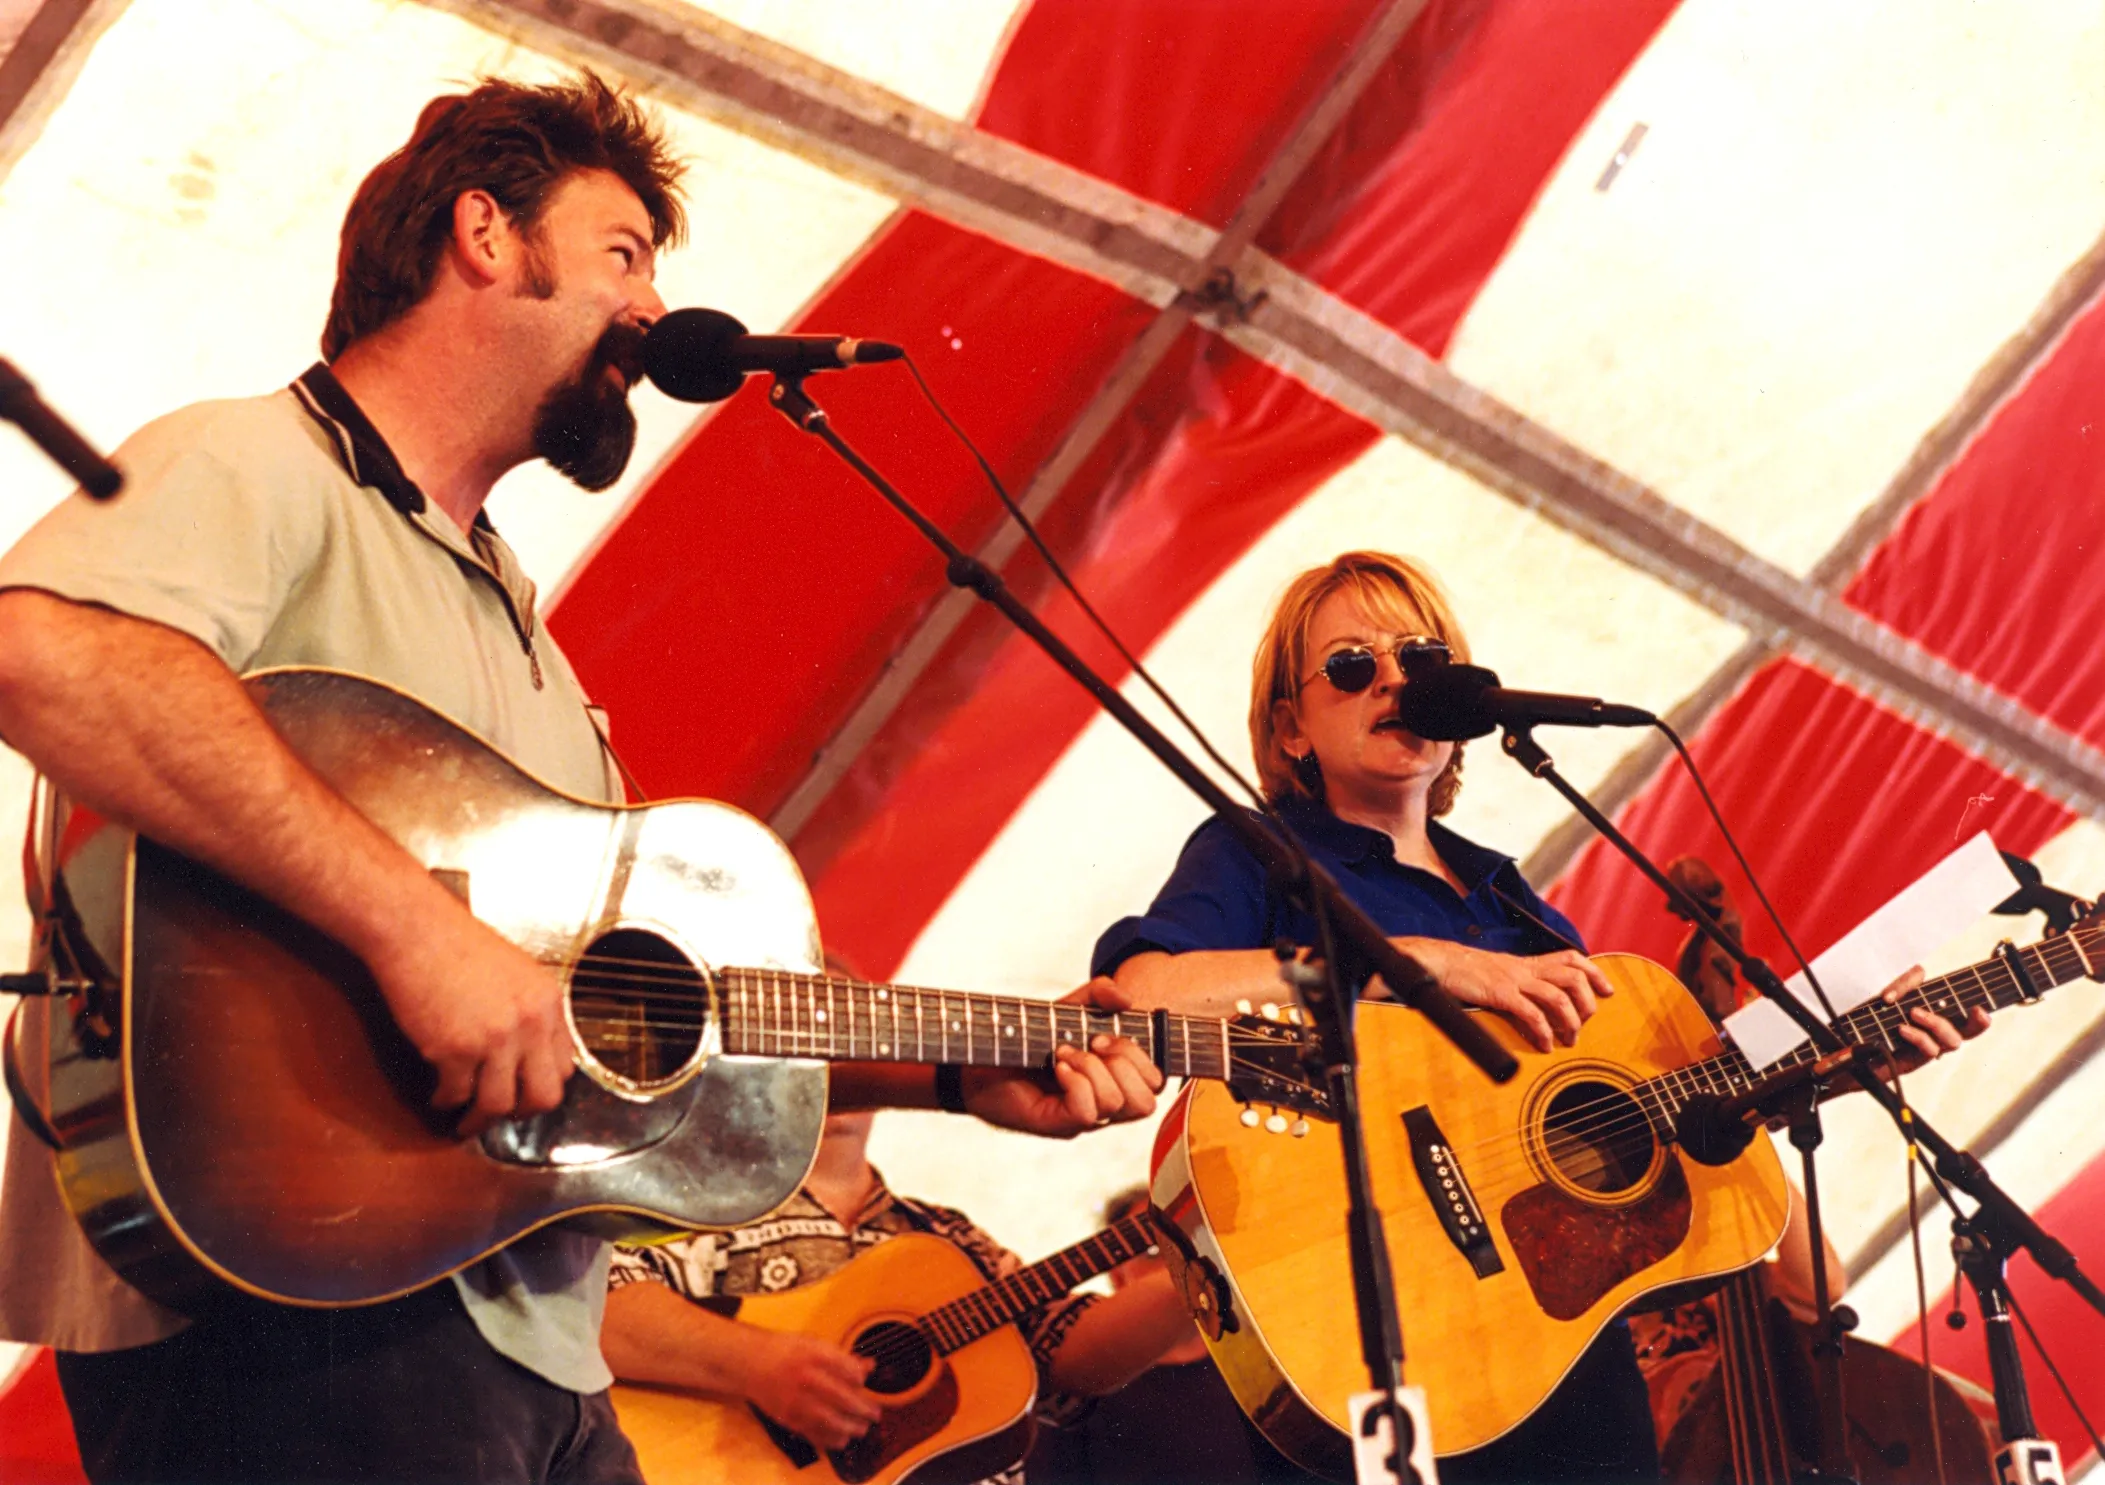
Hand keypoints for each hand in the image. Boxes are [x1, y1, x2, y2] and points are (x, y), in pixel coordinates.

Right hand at [366, 893, 574, 1135]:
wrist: (417, 929)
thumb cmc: (458, 945)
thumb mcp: (517, 973)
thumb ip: (529, 1012)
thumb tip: (529, 1052)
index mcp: (548, 1003)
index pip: (564, 1066)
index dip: (542, 1085)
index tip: (525, 1092)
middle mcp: (530, 1023)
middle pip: (543, 1096)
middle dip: (522, 1114)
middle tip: (503, 1117)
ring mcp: (494, 1039)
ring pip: (498, 1104)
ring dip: (479, 1119)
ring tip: (466, 1120)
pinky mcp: (455, 1049)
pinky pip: (455, 1094)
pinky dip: (446, 1101)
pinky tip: (439, 1095)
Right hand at [743, 1330, 880, 1451]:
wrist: (750, 1363)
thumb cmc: (785, 1350)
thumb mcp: (814, 1343)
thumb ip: (842, 1357)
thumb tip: (869, 1367)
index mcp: (815, 1354)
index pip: (847, 1369)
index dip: (860, 1378)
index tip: (864, 1381)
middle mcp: (806, 1378)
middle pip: (842, 1398)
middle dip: (863, 1409)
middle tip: (875, 1413)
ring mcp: (796, 1400)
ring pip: (830, 1420)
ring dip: (851, 1427)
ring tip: (862, 1428)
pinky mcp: (788, 1417)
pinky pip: (813, 1433)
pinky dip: (830, 1439)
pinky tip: (842, 1438)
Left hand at [963, 977, 1163, 1136]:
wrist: (979, 1057)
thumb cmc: (1025, 1038)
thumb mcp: (1066, 1008)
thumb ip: (1097, 994)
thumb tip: (1126, 999)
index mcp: (1112, 1080)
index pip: (1154, 1082)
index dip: (1140, 1056)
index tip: (1104, 1035)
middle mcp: (1102, 1104)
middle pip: (1146, 1102)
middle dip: (1126, 1064)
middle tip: (1091, 1044)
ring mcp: (1081, 1118)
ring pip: (1117, 1105)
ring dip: (1093, 1069)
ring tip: (1063, 1054)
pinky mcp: (1057, 1124)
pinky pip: (1086, 1112)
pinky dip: (1076, 1083)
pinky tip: (1057, 1068)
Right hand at [1396, 940, 1611, 1052]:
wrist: (1438, 963)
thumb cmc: (1465, 973)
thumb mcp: (1499, 973)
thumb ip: (1519, 984)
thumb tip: (1536, 1006)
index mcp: (1527, 963)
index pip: (1570, 958)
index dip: (1594, 973)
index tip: (1607, 990)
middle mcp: (1525, 968)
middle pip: (1573, 976)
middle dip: (1587, 1002)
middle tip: (1584, 1023)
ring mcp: (1514, 980)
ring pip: (1558, 995)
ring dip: (1570, 1021)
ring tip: (1568, 1039)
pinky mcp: (1500, 994)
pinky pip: (1530, 1013)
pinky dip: (1543, 1032)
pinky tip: (1544, 1045)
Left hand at [1877, 966, 1990, 1074]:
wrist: (1846, 1045)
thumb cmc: (1872, 1020)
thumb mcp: (1890, 995)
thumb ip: (1907, 982)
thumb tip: (1922, 971)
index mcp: (1935, 1019)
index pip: (1967, 1017)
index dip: (1981, 1014)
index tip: (1981, 1007)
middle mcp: (1935, 1036)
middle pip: (1969, 1033)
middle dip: (1978, 1023)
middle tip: (1975, 1010)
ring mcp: (1925, 1050)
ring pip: (1952, 1042)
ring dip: (1937, 1023)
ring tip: (1915, 1013)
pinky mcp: (1912, 1062)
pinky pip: (1928, 1051)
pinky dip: (1918, 1036)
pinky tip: (1902, 1028)